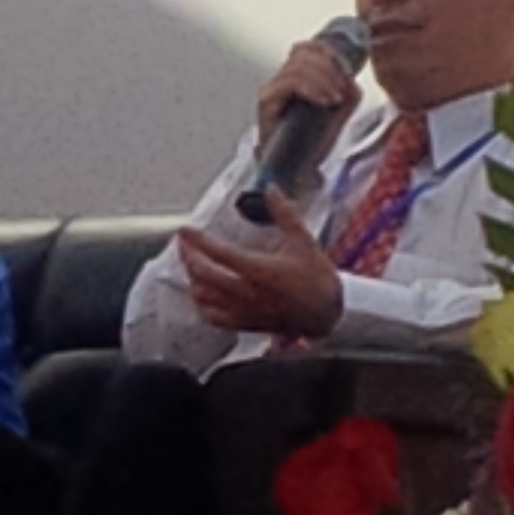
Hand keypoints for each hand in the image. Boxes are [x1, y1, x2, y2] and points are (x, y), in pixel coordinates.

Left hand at [176, 191, 343, 339]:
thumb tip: (272, 191)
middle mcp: (247, 292)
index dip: (198, 240)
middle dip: (188, 257)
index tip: (185, 229)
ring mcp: (244, 311)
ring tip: (193, 266)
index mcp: (260, 270)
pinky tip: (204, 294)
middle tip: (185, 244)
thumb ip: (286, 215)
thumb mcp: (304, 242)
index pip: (219, 253)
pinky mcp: (246, 324)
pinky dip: (203, 304)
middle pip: (204, 275)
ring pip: (204, 298)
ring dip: (194, 280)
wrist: (328, 315)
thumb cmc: (318, 280)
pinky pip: (214, 318)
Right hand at [251, 39, 360, 183]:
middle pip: (303, 52)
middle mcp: (281, 79)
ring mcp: (272, 89)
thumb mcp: (339, 114)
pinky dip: (311, 88)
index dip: (327, 50)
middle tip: (343, 85)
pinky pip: (289, 83)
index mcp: (297, 77)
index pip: (307, 47)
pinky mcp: (266, 101)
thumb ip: (348, 93)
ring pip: (297, 66)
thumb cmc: (312, 143)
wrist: (296, 171)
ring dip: (323, 78)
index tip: (346, 65)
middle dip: (329, 65)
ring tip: (336, 97)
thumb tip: (352, 79)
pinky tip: (325, 101)